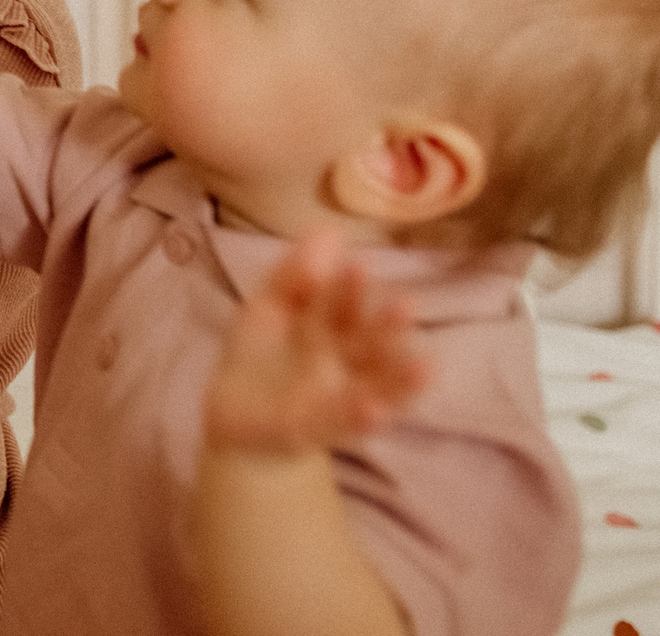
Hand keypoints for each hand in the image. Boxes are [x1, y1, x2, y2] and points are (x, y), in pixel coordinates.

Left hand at [204, 227, 430, 455]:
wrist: (234, 418)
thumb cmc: (258, 356)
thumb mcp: (268, 309)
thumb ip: (294, 274)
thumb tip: (328, 229)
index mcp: (333, 330)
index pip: (344, 306)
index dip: (350, 288)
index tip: (357, 264)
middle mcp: (345, 364)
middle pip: (371, 344)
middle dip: (388, 327)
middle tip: (407, 304)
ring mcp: (338, 398)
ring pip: (377, 387)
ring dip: (400, 379)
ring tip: (425, 365)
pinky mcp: (320, 430)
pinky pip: (345, 424)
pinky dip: (362, 418)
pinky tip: (376, 410)